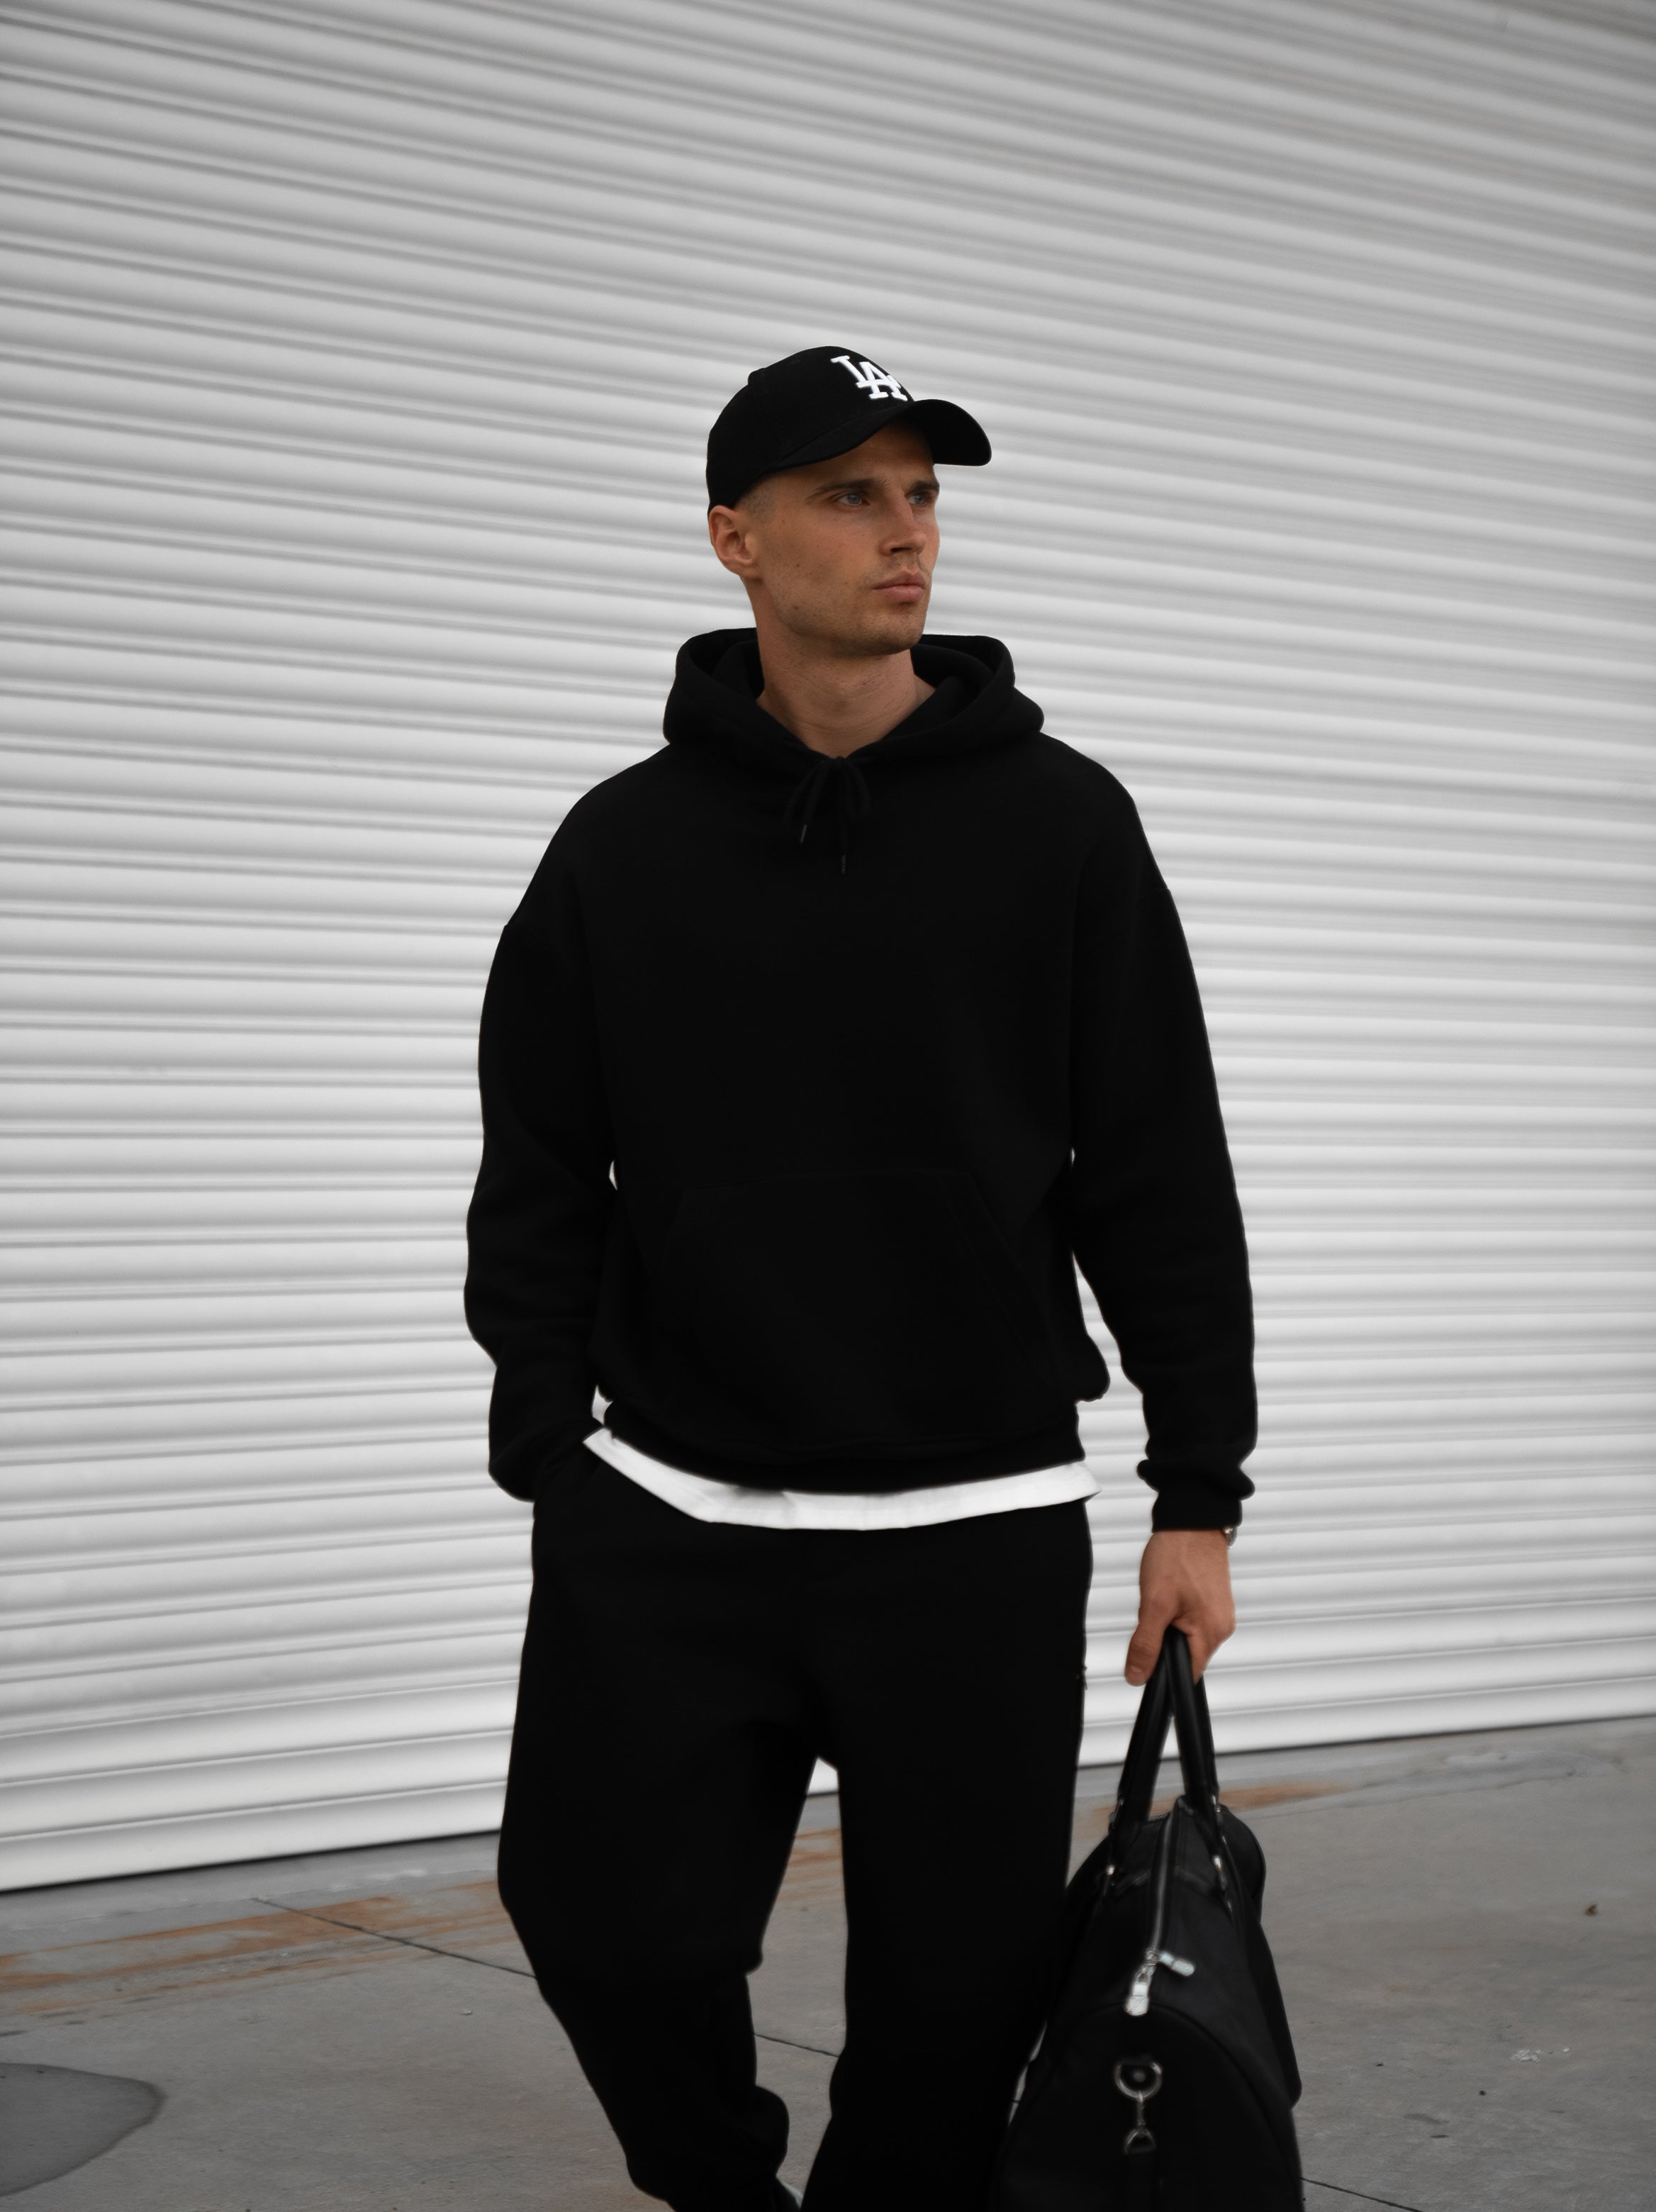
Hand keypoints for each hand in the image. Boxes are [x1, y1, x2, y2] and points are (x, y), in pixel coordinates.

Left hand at [1125, 1529, 1235, 1685]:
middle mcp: (1221, 1626)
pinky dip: (1174, 1614)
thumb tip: (1138, 1676)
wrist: (1190, 1520)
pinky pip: (1190, 1621)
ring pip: (1186, 1637)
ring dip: (1168, 1626)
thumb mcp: (1154, 1603)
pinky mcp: (1212, 1602)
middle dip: (1163, 1643)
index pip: (1187, 1675)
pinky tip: (1169, 1593)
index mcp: (1212, 1632)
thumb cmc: (1177, 1554)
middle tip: (1153, 1613)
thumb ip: (1146, 1644)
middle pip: (1186, 1656)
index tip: (1147, 1657)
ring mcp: (1218, 1613)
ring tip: (1162, 1597)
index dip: (1164, 1672)